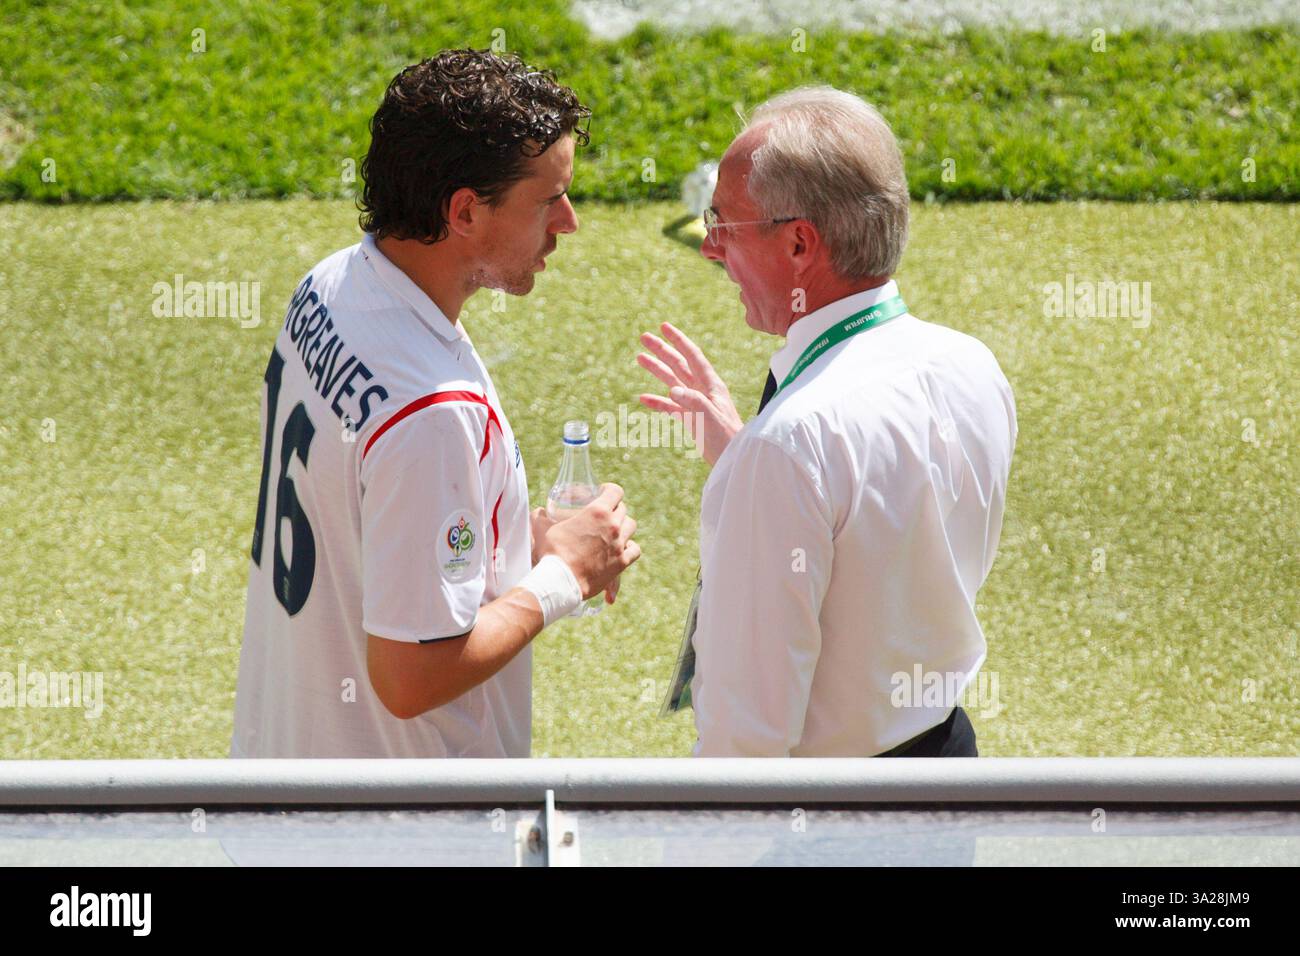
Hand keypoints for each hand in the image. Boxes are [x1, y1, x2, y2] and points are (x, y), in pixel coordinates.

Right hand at [533, 484, 639, 601]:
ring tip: (614, 530)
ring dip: (624, 526)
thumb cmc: (551, 553)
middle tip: (604, 514)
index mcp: (597, 511)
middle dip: (614, 509)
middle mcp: (613, 525)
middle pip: (622, 509)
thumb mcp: (542, 528)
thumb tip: (537, 512)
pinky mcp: (622, 562)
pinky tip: (623, 548)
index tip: (604, 492)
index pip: (615, 491)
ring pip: (631, 526)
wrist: (560, 581)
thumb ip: (540, 516)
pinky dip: (630, 547)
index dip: (610, 490)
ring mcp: (620, 544)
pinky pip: (635, 550)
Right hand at [637, 322, 742, 466]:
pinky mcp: (690, 420)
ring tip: (640, 358)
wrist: (733, 460)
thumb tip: (672, 389)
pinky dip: (657, 402)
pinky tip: (643, 398)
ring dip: (657, 370)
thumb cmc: (727, 439)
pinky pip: (670, 407)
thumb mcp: (710, 417)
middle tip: (643, 337)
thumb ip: (693, 401)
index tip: (663, 326)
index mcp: (711, 386)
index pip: (693, 356)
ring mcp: (695, 405)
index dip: (678, 340)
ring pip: (672, 381)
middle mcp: (703, 391)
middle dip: (662, 350)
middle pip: (679, 364)